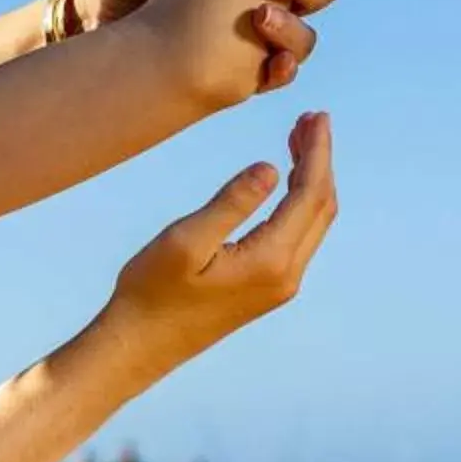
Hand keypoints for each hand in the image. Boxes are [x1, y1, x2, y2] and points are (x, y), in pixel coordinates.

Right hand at [100, 111, 338, 367]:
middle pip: (320, 207)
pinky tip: (283, 185)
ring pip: (313, 223)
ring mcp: (279, 285)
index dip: (317, 152)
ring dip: (311, 181)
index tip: (318, 116)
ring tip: (299, 142)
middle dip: (320, 161)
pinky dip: (299, 203)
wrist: (140, 345)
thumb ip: (232, 202)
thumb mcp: (185, 240)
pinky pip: (298, 237)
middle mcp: (286, 275)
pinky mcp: (266, 288)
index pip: (309, 195)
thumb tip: (271, 168)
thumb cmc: (152, 292)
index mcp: (271, 261)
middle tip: (312, 119)